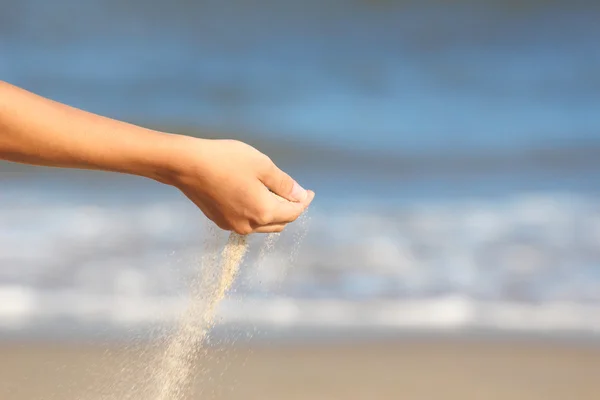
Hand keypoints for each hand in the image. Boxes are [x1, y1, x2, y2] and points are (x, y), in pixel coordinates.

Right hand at [162, 137, 314, 233]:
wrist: (186, 165)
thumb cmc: (226, 160)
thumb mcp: (262, 166)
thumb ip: (284, 184)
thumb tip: (301, 195)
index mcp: (263, 212)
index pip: (293, 212)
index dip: (304, 202)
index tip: (311, 192)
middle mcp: (250, 225)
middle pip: (280, 222)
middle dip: (291, 209)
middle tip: (296, 193)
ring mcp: (233, 225)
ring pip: (263, 224)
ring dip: (274, 213)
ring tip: (276, 194)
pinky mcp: (220, 221)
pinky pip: (247, 221)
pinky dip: (257, 213)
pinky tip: (254, 197)